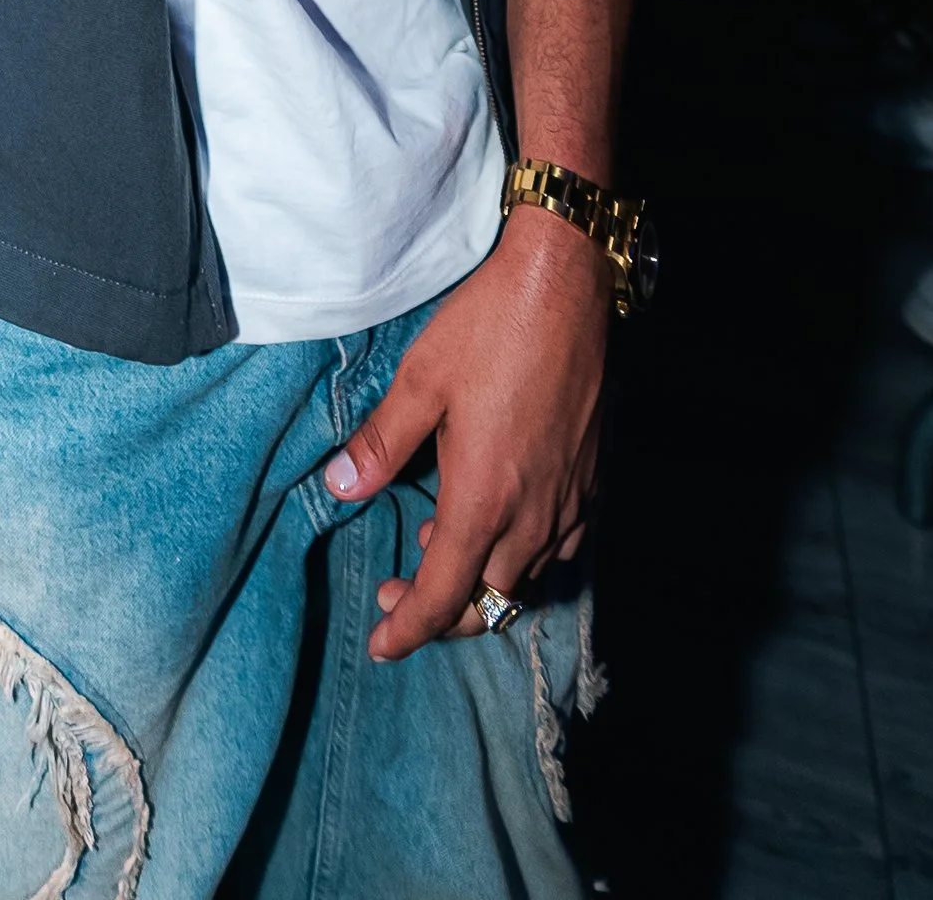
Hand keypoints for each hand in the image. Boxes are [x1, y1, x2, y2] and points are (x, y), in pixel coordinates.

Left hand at [323, 213, 608, 661]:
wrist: (568, 285)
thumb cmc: (489, 327)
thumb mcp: (420, 381)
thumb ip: (380, 444)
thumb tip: (339, 488)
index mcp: (484, 500)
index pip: (444, 596)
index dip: (410, 630)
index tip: (383, 647)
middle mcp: (534, 516)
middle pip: (490, 602)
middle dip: (443, 614)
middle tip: (399, 594)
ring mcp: (571, 500)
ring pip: (529, 578)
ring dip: (483, 583)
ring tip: (439, 548)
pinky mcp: (593, 478)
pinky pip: (563, 547)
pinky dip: (527, 556)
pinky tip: (502, 521)